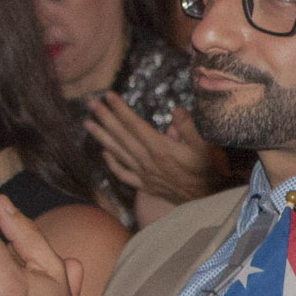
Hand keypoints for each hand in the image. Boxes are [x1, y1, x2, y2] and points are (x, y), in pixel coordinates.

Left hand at [87, 93, 226, 214]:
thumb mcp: (205, 145)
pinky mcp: (144, 184)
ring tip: (87, 123)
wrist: (206, 200)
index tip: (108, 95)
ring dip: (101, 136)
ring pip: (117, 152)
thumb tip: (176, 109)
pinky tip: (104, 152)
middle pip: (121, 135)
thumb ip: (189, 127)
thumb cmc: (207, 170)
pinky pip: (122, 173)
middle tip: (90, 102)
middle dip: (105, 117)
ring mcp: (143, 173)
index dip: (120, 109)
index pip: (134, 124)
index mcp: (160, 147)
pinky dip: (111, 163)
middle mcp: (147, 160)